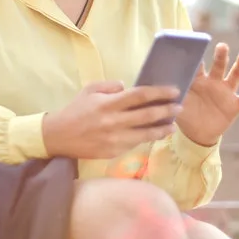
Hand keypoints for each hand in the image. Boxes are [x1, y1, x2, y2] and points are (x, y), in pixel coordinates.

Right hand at [42, 82, 182, 159]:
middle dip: (167, 110)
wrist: (58, 136)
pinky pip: (135, 143)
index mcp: (109, 103)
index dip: (159, 93)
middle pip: (147, 115)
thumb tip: (128, 87)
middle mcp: (114, 121)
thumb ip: (110, 86)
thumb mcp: (90, 90)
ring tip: (173, 125)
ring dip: (162, 129)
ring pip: (145, 134)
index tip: (174, 90)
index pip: (140, 96)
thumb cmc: (76, 110)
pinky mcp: (114, 151)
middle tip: (180, 107)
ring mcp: (115, 139)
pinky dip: (146, 138)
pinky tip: (154, 134)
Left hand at [176, 43, 238, 146]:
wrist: (199, 134)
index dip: (197, 56)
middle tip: (221, 46)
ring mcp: (225, 93)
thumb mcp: (178, 106)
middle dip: (220, 56)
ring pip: (235, 76)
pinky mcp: (235, 105)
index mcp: (197, 81)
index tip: (197, 43)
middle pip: (218, 66)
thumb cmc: (186, 114)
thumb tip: (161, 90)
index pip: (197, 66)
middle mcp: (213, 82)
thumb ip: (172, 97)